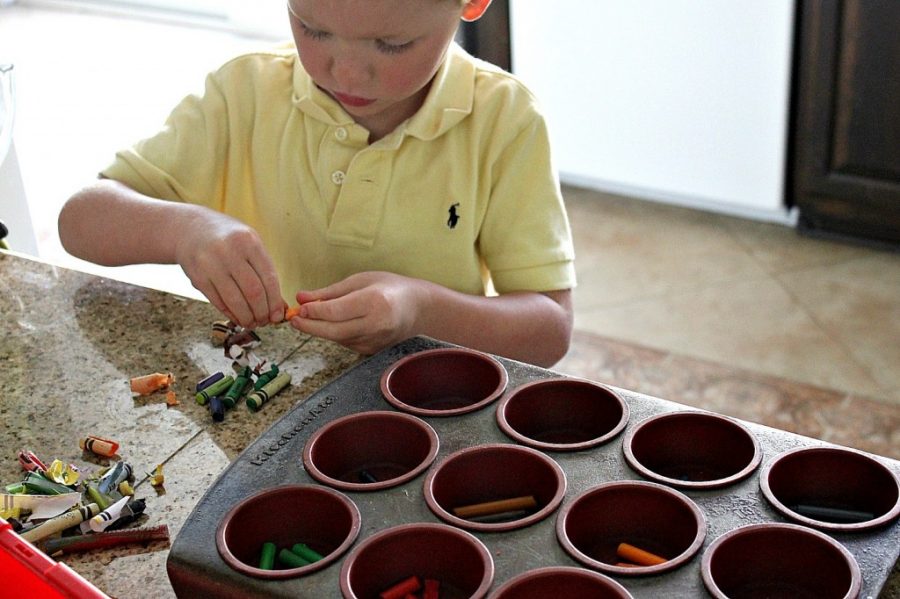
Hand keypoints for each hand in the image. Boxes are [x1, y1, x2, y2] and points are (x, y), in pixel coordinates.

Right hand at [173, 209, 285, 327]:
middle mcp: (229, 252)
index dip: (275, 301)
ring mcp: (211, 264)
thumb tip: (279, 306)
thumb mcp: (249, 245)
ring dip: (246, 317)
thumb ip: (264, 272)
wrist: (191, 229)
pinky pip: (218, 301)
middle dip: (262, 312)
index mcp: (248, 242)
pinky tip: (237, 317)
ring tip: (252, 322)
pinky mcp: (197, 277)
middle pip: (253, 291)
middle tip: (265, 321)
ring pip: (235, 300)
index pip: (268, 278)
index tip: (278, 315)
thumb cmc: (228, 240)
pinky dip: (230, 314)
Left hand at [289, 271, 424, 354]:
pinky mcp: (373, 351)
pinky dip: (334, 334)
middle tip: (293, 320)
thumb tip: (301, 297)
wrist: (418, 309)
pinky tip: (331, 324)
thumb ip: (330, 292)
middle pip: (334, 331)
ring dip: (320, 330)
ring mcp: (376, 341)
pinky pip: (346, 343)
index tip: (299, 307)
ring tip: (307, 318)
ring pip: (338, 339)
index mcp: (374, 302)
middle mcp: (376, 325)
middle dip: (310, 326)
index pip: (336, 311)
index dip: (314, 311)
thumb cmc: (389, 288)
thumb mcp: (361, 280)